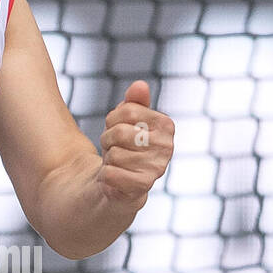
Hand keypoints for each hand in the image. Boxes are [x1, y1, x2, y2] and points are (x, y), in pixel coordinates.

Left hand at [96, 80, 173, 210]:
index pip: (127, 110)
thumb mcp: (126, 120)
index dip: (113, 120)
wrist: (118, 183)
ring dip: (108, 158)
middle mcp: (167, 147)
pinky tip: (116, 179)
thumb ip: (134, 102)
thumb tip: (139, 85)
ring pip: (113, 154)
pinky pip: (110, 173)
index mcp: (166, 125)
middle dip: (108, 139)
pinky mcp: (142, 187)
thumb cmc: (123, 146)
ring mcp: (156, 168)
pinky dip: (105, 176)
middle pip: (119, 132)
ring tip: (117, 163)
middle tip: (115, 148)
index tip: (117, 129)